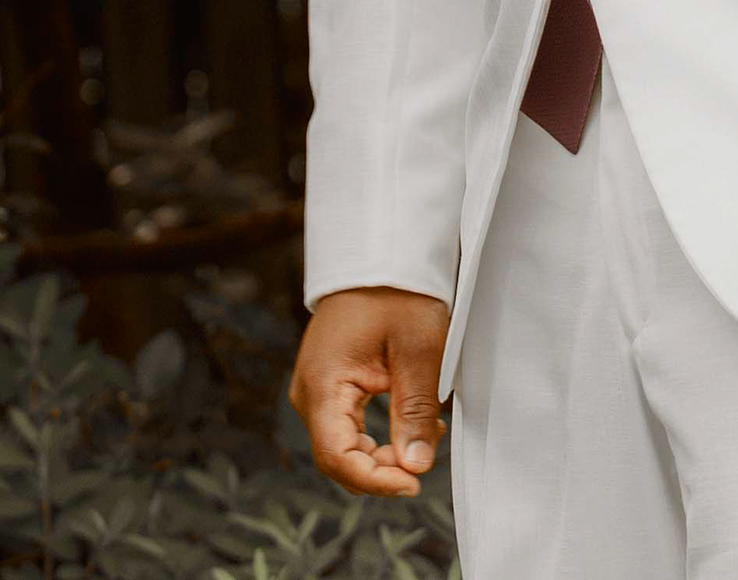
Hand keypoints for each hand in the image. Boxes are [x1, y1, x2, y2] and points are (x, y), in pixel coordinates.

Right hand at [288, 285, 453, 496]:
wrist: (380, 254)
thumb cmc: (397, 293)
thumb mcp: (418, 350)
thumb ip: (415, 411)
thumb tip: (415, 466)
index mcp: (322, 385)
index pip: (337, 457)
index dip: (374, 480)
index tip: (413, 483)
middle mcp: (310, 393)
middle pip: (339, 458)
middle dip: (383, 468)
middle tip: (427, 455)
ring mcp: (317, 390)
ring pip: (345, 446)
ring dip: (384, 453)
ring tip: (427, 431)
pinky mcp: (330, 386)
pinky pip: (349, 427)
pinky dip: (380, 436)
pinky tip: (414, 423)